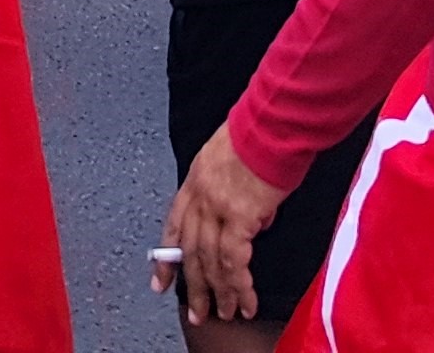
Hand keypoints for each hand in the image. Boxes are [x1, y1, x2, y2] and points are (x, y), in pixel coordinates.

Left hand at [160, 125, 286, 331]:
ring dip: (219, 292)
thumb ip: (231, 190)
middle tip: (197, 313)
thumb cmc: (260, 130)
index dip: (167, 258)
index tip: (161, 282)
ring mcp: (216, 206)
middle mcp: (200, 196)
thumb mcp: (231, 157)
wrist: (273, 120)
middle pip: (190, 250)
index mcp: (195, 179)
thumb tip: (252, 221)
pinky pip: (234, 260)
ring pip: (210, 261)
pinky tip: (245, 300)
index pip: (173, 225)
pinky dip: (240, 284)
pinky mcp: (239, 215)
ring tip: (226, 313)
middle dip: (193, 286)